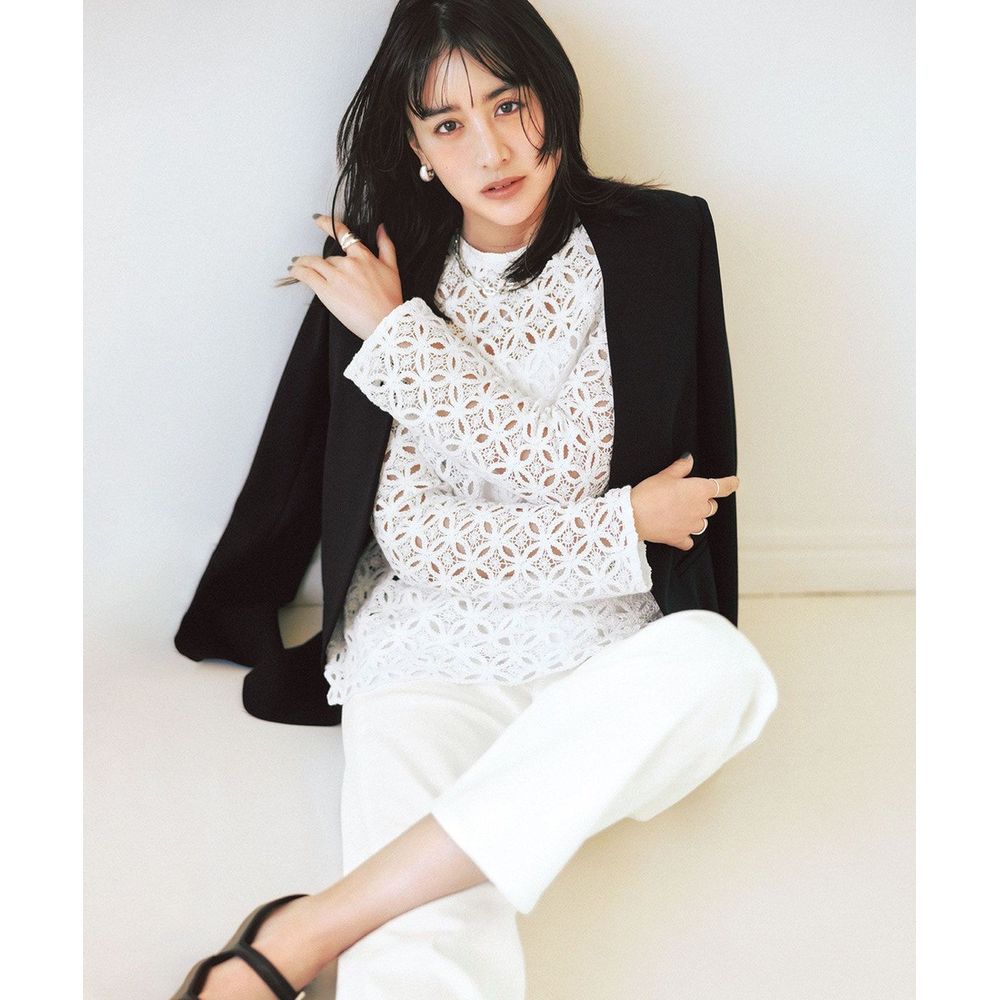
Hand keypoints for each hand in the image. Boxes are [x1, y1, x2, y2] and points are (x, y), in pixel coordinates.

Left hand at [288, 215, 403, 340]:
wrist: (386, 322)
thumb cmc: (390, 300)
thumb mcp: (392, 269)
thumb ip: (386, 246)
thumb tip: (381, 228)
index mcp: (363, 256)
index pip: (342, 234)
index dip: (326, 224)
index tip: (317, 220)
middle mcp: (348, 263)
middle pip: (329, 258)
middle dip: (325, 265)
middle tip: (316, 270)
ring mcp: (336, 276)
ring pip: (313, 263)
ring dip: (302, 263)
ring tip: (296, 265)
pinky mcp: (326, 290)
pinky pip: (307, 275)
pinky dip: (298, 271)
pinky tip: (294, 271)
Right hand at [629, 453, 738, 549]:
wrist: (634, 516)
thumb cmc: (648, 494)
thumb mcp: (664, 475)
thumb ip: (681, 467)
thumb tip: (689, 459)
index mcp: (698, 490)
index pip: (723, 487)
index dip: (730, 483)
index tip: (734, 482)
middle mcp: (699, 509)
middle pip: (712, 506)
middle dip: (705, 502)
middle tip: (690, 498)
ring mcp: (691, 525)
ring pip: (703, 523)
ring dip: (697, 518)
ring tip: (682, 513)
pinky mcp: (680, 538)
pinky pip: (689, 540)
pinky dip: (686, 537)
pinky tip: (679, 532)